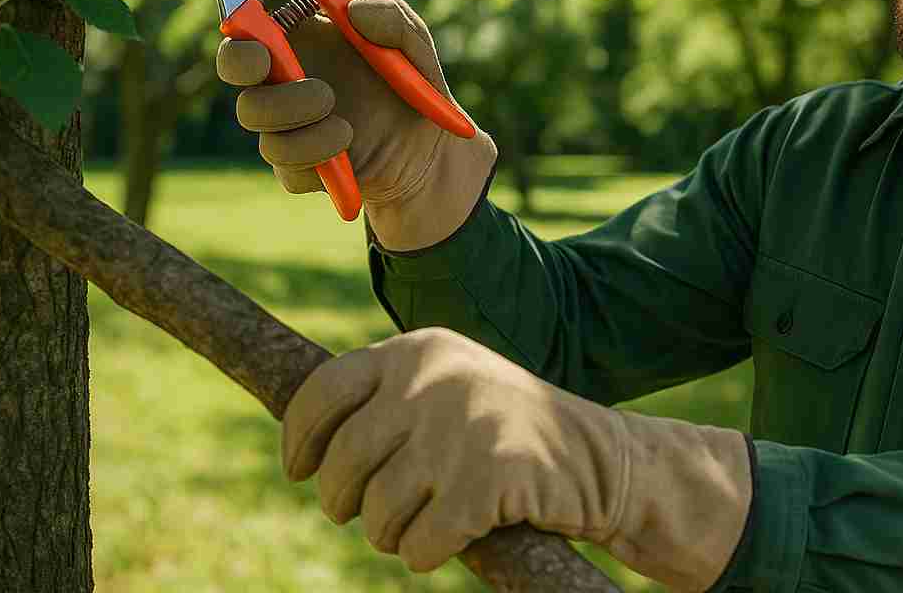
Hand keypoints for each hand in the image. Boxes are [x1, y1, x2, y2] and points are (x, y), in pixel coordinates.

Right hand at [216, 0, 496, 249]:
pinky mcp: (294, 165)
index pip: (249, 20)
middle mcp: (282, 75)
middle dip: (249, 65)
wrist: (428, 147)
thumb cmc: (410, 83)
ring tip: (345, 126)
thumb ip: (393, 16)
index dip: (242, 20)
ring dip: (297, 116)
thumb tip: (354, 10)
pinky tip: (347, 148)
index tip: (262, 28)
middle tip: (295, 71)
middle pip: (234, 63)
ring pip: (253, 114)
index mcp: (302, 36)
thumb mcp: (414, 43)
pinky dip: (314, 155)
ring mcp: (283, 121)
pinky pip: (283, 163)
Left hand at [282, 328, 752, 589]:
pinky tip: (462, 533)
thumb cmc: (509, 432)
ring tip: (428, 518)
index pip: (322, 391)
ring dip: (394, 534)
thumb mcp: (449, 386)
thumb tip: (301, 443)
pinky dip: (429, 552)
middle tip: (371, 514)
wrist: (603, 461)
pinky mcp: (483, 482)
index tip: (298, 469)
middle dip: (346, 503)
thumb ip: (386, 397)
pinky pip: (417, 546)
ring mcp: (458, 430)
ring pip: (376, 514)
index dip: (299, 438)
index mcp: (418, 350)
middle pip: (341, 465)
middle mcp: (432, 381)